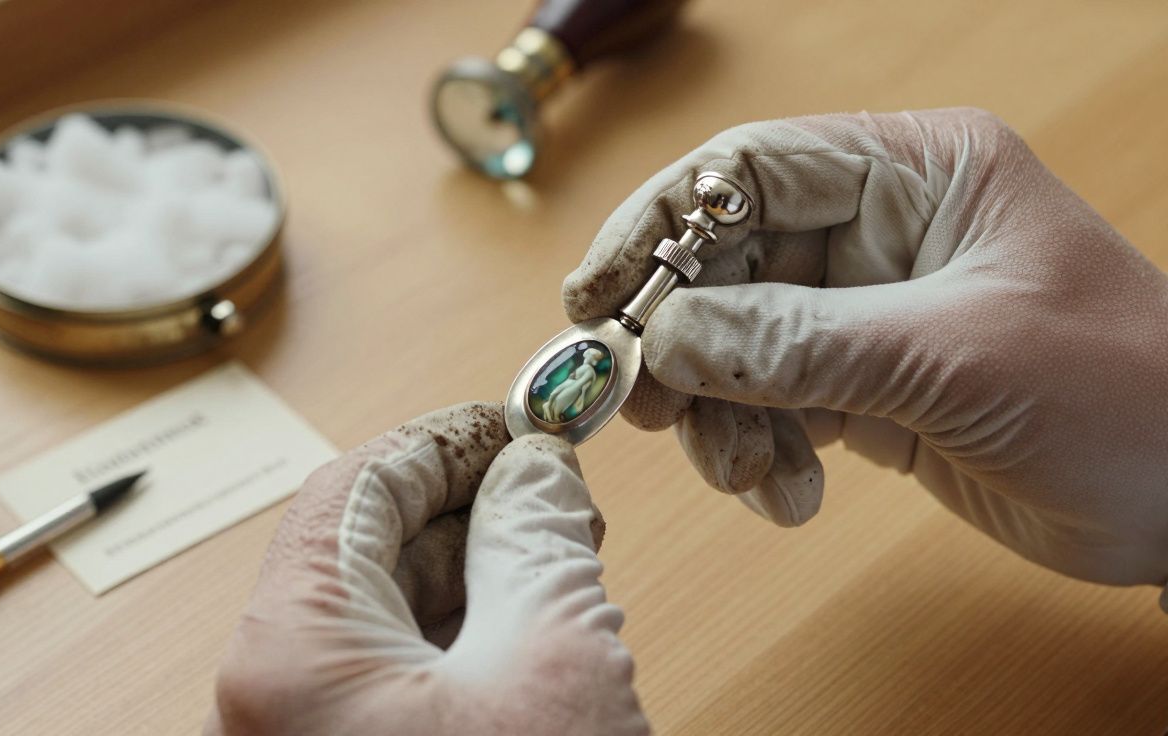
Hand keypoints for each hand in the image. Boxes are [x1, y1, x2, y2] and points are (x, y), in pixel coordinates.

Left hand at [207, 403, 646, 734]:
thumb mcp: (551, 662)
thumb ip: (538, 541)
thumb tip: (534, 471)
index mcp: (287, 658)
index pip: (354, 491)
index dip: (445, 444)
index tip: (514, 425)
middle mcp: (264, 700)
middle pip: (361, 555)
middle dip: (466, 514)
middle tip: (549, 495)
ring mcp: (294, 733)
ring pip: (376, 620)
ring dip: (468, 581)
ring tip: (554, 566)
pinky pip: (381, 679)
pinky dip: (453, 647)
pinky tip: (522, 637)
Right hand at [563, 108, 1167, 602]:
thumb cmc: (1125, 394)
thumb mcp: (949, 357)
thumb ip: (795, 342)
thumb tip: (666, 339)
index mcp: (913, 174)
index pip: (745, 172)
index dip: (656, 226)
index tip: (596, 299)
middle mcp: (880, 232)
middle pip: (724, 265)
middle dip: (683, 344)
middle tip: (650, 409)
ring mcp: (869, 312)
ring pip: (735, 345)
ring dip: (721, 416)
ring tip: (750, 475)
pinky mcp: (867, 385)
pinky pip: (769, 404)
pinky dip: (759, 451)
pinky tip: (791, 494)